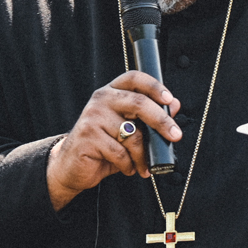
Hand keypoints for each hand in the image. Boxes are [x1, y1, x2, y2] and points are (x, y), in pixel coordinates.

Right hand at [47, 71, 181, 209]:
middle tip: (175, 136)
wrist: (73, 165)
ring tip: (144, 166)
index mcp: (112, 92)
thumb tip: (174, 105)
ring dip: (143, 155)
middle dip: (162, 121)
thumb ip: (149, 117)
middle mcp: (101, 99)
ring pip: (132, 134)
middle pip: (139, 103)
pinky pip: (120, 152)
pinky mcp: (88, 136)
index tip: (169, 100)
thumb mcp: (130, 129)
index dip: (154, 86)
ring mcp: (93, 116)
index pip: (134, 78)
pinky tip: (128, 168)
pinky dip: (129, 165)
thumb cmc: (105, 146)